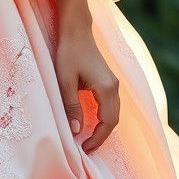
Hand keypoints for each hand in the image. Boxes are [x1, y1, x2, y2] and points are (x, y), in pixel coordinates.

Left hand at [55, 31, 119, 152]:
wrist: (76, 29)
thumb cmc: (69, 52)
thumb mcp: (65, 80)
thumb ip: (71, 106)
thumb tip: (75, 131)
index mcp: (106, 88)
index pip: (107, 122)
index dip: (98, 138)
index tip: (85, 148)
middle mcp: (114, 86)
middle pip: (113, 119)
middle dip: (101, 136)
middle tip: (86, 147)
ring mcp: (113, 82)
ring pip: (113, 112)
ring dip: (103, 126)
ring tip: (87, 137)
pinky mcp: (108, 79)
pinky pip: (110, 104)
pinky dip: (103, 116)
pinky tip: (91, 120)